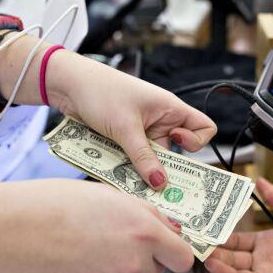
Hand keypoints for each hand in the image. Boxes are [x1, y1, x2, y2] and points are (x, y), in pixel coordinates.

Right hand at [0, 180, 193, 272]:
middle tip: (116, 238)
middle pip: (156, 270)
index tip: (170, 248)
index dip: (176, 252)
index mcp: (142, 231)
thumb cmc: (53, 204)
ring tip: (88, 245)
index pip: (183, 258)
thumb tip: (167, 228)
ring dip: (118, 267)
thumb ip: (145, 214)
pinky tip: (74, 258)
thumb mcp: (109, 194)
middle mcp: (132, 261)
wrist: (12, 230)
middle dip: (144, 256)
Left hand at [47, 51, 216, 188]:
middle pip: (176, 153)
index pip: (203, 128)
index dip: (196, 141)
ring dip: (141, 170)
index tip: (175, 142)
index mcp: (170, 109)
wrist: (68, 84)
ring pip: (152, 160)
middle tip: (156, 188)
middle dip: (166, 169)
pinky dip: (126, 167)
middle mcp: (161, 122)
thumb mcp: (125, 128)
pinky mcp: (125, 139)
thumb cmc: (102, 92)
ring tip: (127, 178)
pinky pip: (133, 159)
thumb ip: (143, 158)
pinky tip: (113, 171)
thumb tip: (160, 184)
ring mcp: (143, 132)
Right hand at [204, 178, 272, 272]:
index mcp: (267, 242)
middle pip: (233, 260)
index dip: (222, 239)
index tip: (207, 234)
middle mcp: (264, 261)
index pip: (237, 241)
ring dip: (224, 272)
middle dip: (217, 256)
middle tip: (202, 251)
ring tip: (211, 264)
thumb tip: (261, 181)